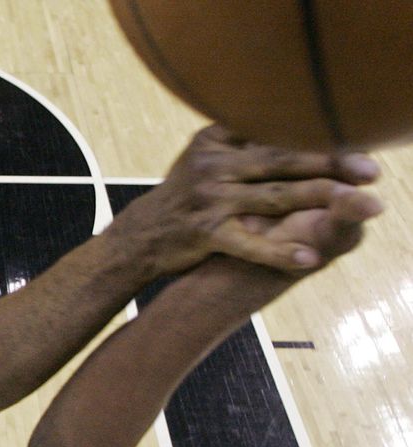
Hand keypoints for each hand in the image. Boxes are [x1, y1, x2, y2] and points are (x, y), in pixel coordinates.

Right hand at [109, 124, 381, 275]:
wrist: (138, 237)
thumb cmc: (180, 199)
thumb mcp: (203, 160)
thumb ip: (239, 143)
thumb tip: (290, 126)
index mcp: (216, 141)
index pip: (274, 132)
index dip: (315, 134)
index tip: (355, 138)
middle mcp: (214, 165)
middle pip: (282, 159)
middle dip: (331, 162)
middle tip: (370, 169)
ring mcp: (210, 199)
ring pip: (275, 197)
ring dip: (319, 199)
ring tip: (358, 203)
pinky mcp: (206, 233)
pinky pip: (250, 243)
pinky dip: (280, 252)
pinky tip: (308, 259)